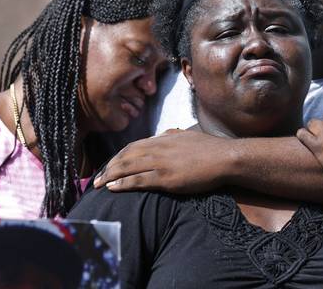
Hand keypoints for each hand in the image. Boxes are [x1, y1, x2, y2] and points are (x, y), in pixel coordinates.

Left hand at [94, 129, 231, 192]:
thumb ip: (173, 135)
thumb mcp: (187, 135)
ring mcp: (161, 163)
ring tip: (98, 183)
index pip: (133, 146)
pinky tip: (113, 187)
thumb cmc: (210, 148)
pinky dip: (122, 183)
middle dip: (109, 166)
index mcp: (163, 139)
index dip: (119, 156)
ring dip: (110, 175)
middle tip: (97, 176)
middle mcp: (158, 149)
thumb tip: (164, 134)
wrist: (225, 158)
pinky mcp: (166, 178)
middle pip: (126, 156)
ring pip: (127, 167)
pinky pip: (138, 180)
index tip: (110, 164)